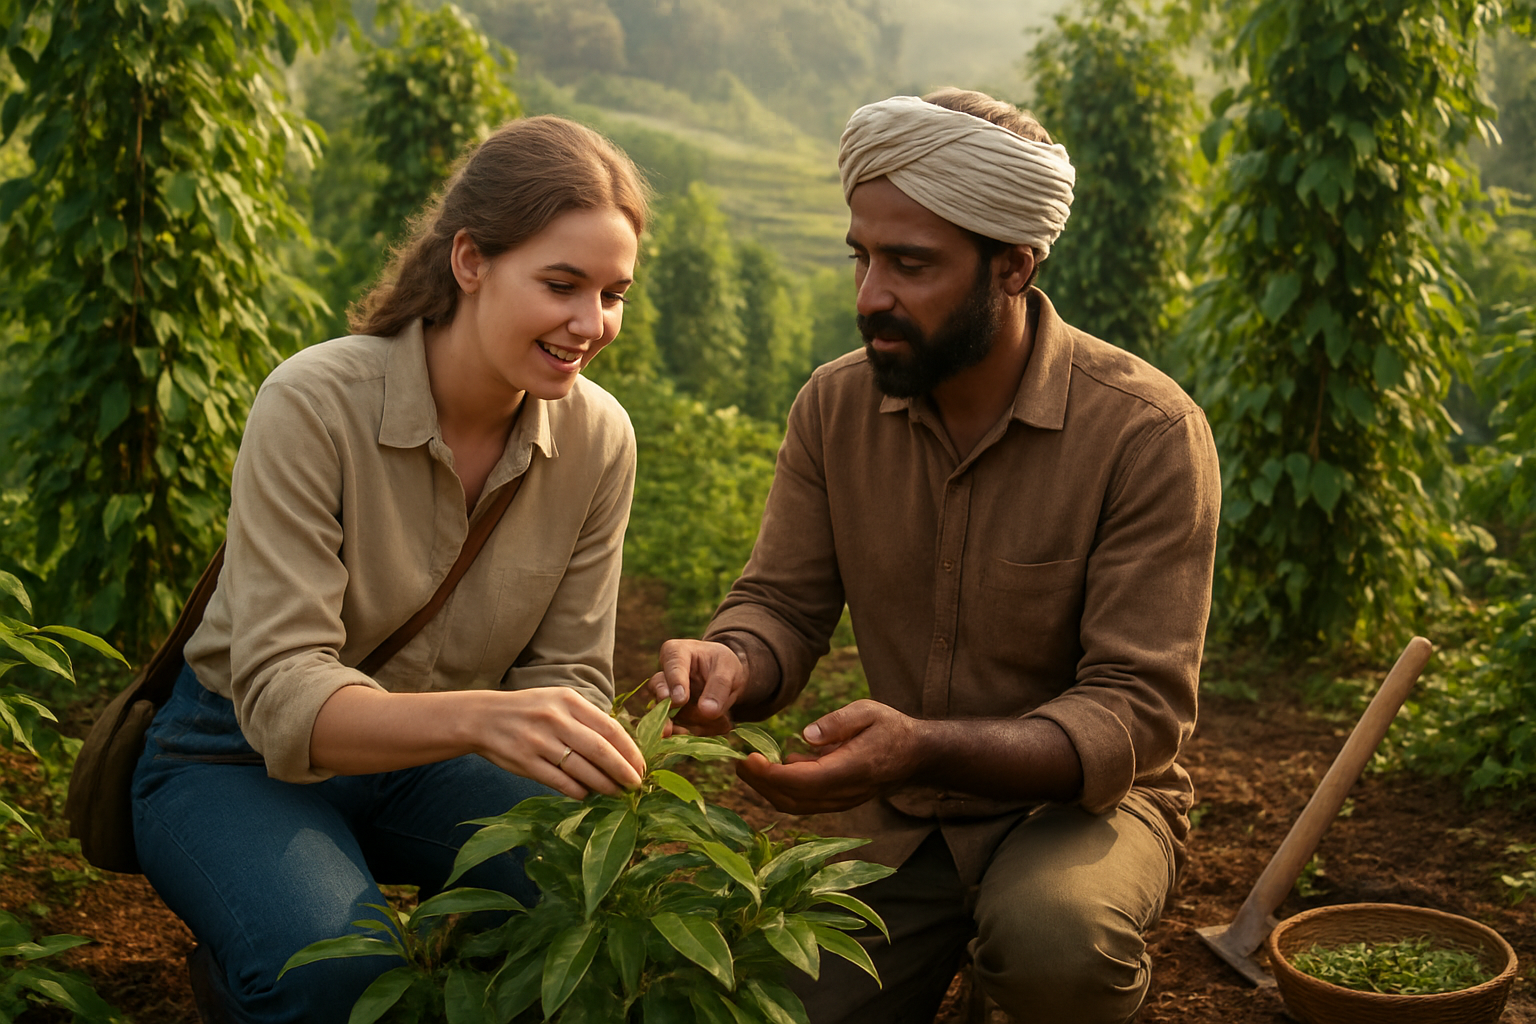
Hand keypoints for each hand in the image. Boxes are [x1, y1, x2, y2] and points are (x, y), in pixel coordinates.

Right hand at [472, 687, 645, 799]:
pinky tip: (587, 794)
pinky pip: (560, 782)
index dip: (630, 750)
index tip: (642, 766)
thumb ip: (587, 719)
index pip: (610, 728)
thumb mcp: (558, 701)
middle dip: (623, 771)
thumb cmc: (530, 710)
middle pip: (600, 751)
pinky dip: (578, 791)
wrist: (483, 718)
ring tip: (617, 793)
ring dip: (604, 785)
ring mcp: (540, 742)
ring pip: (582, 769)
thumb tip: (621, 748)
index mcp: (569, 701)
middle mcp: (556, 720)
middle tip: (636, 785)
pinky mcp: (526, 762)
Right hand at [647, 639, 751, 735]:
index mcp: (676, 653)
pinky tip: (695, 735)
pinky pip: (673, 726)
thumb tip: (707, 711)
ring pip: (663, 712)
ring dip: (680, 724)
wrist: (724, 678)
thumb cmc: (722, 665)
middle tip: (669, 725)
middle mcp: (664, 675)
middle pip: (659, 690)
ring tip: (692, 732)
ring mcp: (664, 697)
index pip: (672, 665)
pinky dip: (686, 732)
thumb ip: (719, 686)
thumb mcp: (727, 669)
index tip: (680, 700)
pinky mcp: (669, 714)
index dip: (675, 683)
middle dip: (666, 708)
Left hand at [735, 699, 926, 813]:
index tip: (748, 758)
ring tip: (748, 767)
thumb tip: (805, 737)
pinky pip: (804, 803)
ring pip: (796, 805)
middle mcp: (844, 793)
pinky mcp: (837, 801)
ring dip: (768, 789)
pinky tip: (773, 768)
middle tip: (738, 762)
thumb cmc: (891, 728)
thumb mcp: (868, 711)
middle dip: (761, 783)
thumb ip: (838, 723)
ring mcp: (841, 801)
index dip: (772, 774)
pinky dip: (782, 790)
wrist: (916, 756)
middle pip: (793, 799)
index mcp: (852, 770)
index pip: (803, 781)